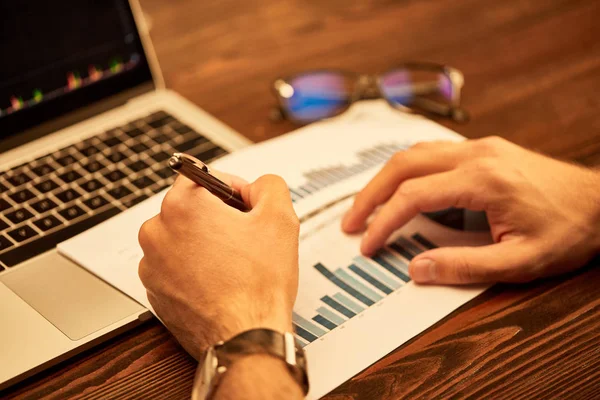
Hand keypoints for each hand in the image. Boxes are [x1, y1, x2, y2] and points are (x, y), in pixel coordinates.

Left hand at [138, 173, 298, 358]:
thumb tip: (255, 187)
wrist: (245, 337)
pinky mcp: (154, 291)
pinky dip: (194, 269)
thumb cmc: (258, 283)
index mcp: (182, 206)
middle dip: (218, 217)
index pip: (202, 175)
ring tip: (234, 265)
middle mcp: (157, 232)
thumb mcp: (280, 218)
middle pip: (190, 208)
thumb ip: (269, 185)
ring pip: (182, 238)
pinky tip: (220, 282)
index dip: (232, 189)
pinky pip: (175, 267)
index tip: (246, 208)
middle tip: (246, 239)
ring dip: (206, 243)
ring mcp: (151, 265)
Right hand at [342, 136, 599, 283]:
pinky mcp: (484, 150)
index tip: (367, 243)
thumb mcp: (520, 260)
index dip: (383, 221)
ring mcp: (480, 147)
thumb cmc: (569, 229)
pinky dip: (407, 170)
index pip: (412, 195)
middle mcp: (476, 155)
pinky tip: (401, 187)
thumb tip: (418, 270)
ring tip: (368, 207)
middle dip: (369, 194)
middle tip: (351, 222)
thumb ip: (465, 266)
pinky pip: (432, 152)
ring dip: (385, 179)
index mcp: (482, 179)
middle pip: (403, 164)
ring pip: (414, 152)